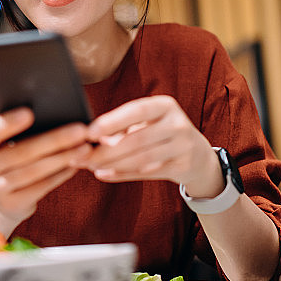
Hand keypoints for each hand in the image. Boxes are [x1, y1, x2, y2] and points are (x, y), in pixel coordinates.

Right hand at [0, 107, 91, 221]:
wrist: (3, 196)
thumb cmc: (11, 155)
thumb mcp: (7, 141)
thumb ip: (21, 128)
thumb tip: (56, 113)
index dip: (7, 123)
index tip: (30, 113)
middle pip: (21, 152)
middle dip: (54, 140)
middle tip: (80, 130)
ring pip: (34, 171)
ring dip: (63, 158)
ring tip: (85, 148)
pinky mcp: (11, 205)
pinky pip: (41, 186)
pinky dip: (60, 174)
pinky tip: (76, 164)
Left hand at [79, 96, 223, 195]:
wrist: (198, 155)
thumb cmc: (162, 133)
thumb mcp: (149, 122)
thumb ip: (123, 127)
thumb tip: (91, 138)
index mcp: (166, 105)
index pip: (137, 110)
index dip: (112, 121)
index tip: (89, 132)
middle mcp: (177, 124)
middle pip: (137, 139)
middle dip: (106, 150)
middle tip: (82, 156)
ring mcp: (183, 146)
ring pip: (141, 159)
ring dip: (112, 164)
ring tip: (90, 166)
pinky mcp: (182, 167)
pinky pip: (147, 173)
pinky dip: (122, 175)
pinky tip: (105, 174)